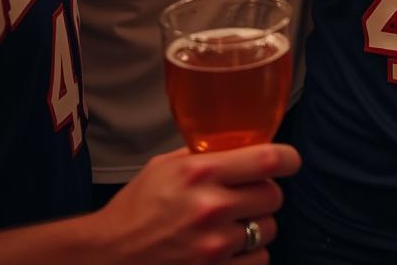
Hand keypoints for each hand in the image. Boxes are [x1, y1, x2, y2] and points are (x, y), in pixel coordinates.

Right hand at [96, 144, 299, 263]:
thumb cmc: (135, 208)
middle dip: (265, 194)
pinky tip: (232, 249)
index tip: (289, 161)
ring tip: (234, 224)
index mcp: (202, 172)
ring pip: (269, 229)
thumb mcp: (166, 166)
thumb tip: (240, 142)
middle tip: (248, 196)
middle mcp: (212, 207)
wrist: (106, 256)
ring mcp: (213, 245)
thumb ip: (205, 153)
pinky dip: (250, 255)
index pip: (268, 159)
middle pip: (274, 195)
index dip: (288, 158)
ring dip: (258, 226)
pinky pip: (258, 260)